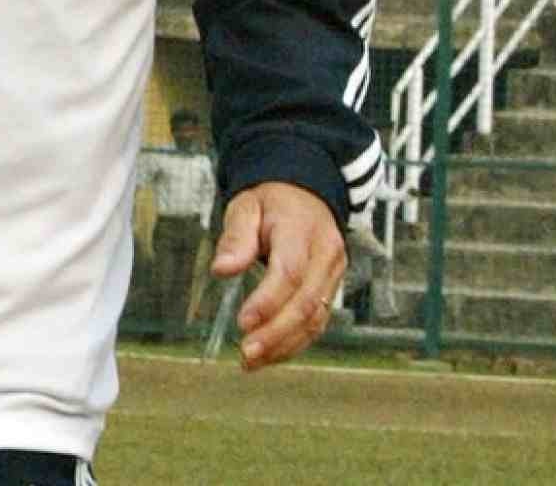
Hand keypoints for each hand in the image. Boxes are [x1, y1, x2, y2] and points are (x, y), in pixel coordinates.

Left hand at [211, 181, 346, 371]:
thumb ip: (235, 237)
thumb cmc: (271, 202)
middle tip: (247, 353)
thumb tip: (221, 270)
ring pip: (316, 319)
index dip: (268, 301)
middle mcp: (326, 256)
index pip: (290, 272)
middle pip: (306, 303)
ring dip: (285, 345)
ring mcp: (334, 275)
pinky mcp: (332, 290)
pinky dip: (294, 342)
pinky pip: (317, 322)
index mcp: (303, 231)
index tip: (243, 322)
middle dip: (276, 333)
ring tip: (252, 361)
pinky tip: (270, 354)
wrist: (305, 195)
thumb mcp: (246, 205)